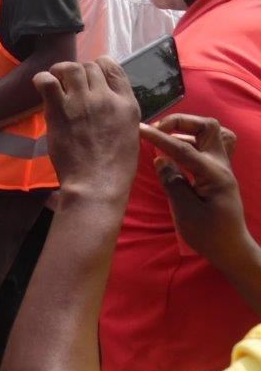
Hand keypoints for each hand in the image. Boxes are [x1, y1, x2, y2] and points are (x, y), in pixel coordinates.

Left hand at [33, 58, 140, 196]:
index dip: (99, 67)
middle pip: (89, 67)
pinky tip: (43, 87)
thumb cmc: (115, 167)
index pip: (113, 67)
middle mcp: (105, 98)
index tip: (91, 78)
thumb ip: (119, 112)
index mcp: (127, 103)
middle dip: (79, 73)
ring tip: (56, 83)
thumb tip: (107, 101)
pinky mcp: (60, 110)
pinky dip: (43, 79)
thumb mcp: (130, 133)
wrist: (96, 184)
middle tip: (70, 87)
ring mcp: (82, 102)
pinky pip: (48, 81)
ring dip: (60, 72)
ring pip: (70, 68)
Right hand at [140, 114, 250, 265]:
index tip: (139, 129)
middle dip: (181, 122)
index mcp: (213, 174)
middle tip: (158, 130)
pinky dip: (193, 140)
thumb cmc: (208, 234)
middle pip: (208, 126)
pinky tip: (177, 150)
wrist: (230, 248)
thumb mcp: (186, 212)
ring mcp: (222, 167)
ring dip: (189, 129)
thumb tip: (161, 159)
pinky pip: (210, 145)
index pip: (183, 148)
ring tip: (167, 137)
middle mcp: (221, 165)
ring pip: (212, 133)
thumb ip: (173, 182)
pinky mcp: (218, 172)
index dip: (159, 137)